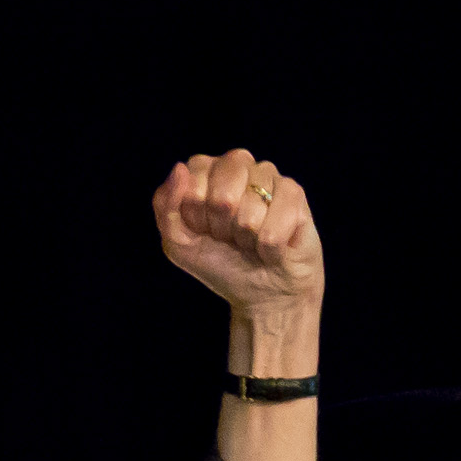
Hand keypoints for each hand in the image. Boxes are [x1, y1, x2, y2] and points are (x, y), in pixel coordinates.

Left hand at [152, 149, 326, 348]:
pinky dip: (269, 248)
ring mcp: (268, 176)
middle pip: (222, 195)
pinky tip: (272, 248)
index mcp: (206, 170)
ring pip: (251, 210)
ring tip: (251, 241)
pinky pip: (275, 225)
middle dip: (223, 228)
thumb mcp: (178, 243)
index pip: (194, 178)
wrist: (262, 296)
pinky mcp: (294, 194)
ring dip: (247, 239)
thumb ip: (165, 207)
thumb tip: (180, 169)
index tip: (204, 229)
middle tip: (229, 237)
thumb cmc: (220, 264)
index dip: (197, 215)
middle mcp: (238, 164)